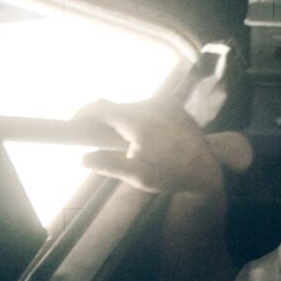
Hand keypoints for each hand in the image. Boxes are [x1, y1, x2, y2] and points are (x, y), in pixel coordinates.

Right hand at [73, 99, 248, 195]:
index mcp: (140, 121)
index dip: (82, 114)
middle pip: (116, 108)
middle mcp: (152, 105)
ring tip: (124, 143)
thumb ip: (110, 166)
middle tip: (96, 140)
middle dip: (104, 122)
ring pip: (131, 107)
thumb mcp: (140, 177)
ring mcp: (165, 103)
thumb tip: (83, 159)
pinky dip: (138, 119)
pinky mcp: (174, 106)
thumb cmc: (172, 175)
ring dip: (122, 121)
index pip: (100, 107)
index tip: (73, 125)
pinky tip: (143, 138)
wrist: (207, 168)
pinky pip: (147, 108)